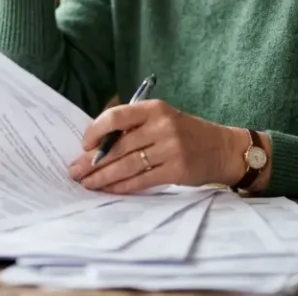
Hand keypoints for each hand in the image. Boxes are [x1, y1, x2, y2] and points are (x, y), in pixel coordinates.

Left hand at [68, 99, 249, 194]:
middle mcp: (162, 126)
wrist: (222, 149)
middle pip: (118, 146)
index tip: (84, 144)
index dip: (96, 130)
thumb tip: (97, 145)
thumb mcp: (163, 119)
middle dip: (93, 161)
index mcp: (155, 108)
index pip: (117, 116)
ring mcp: (171, 149)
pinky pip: (141, 180)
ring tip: (87, 183)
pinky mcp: (176, 170)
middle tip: (75, 171)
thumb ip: (135, 127)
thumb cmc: (186, 133)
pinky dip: (122, 186)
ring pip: (127, 165)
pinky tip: (109, 189)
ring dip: (103, 176)